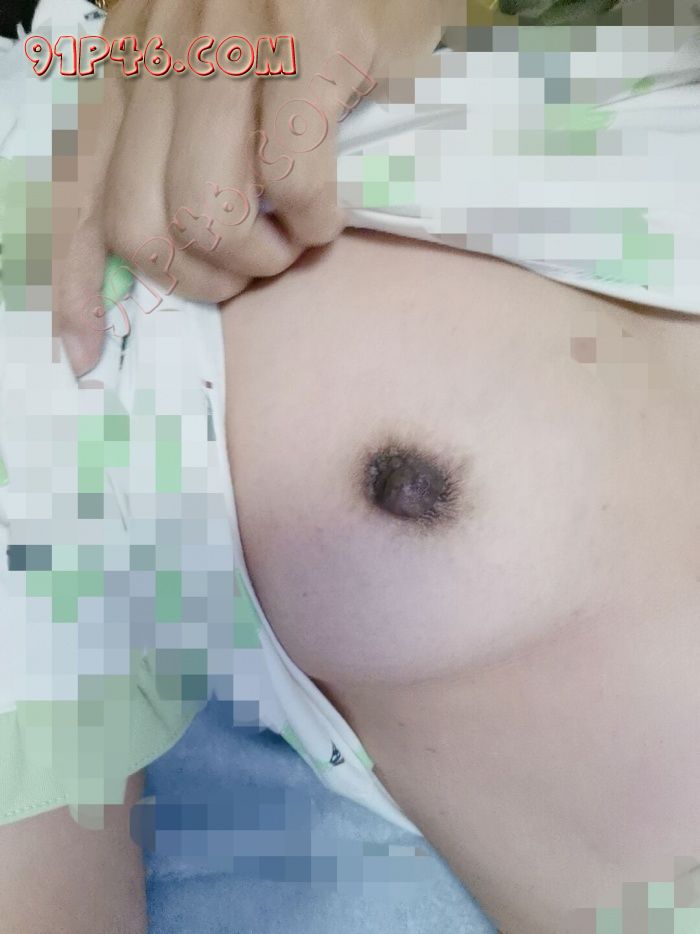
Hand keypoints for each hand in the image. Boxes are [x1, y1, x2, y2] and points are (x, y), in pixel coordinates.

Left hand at [54, 0, 442, 375]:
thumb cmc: (280, 10)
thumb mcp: (194, 69)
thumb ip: (157, 149)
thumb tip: (141, 248)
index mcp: (126, 71)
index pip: (78, 193)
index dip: (72, 285)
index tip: (81, 353)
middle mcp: (161, 59)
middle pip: (143, 227)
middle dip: (202, 282)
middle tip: (247, 272)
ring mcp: (232, 48)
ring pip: (208, 213)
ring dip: (259, 258)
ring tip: (290, 243)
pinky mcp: (308, 48)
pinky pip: (291, 182)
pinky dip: (314, 221)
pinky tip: (327, 213)